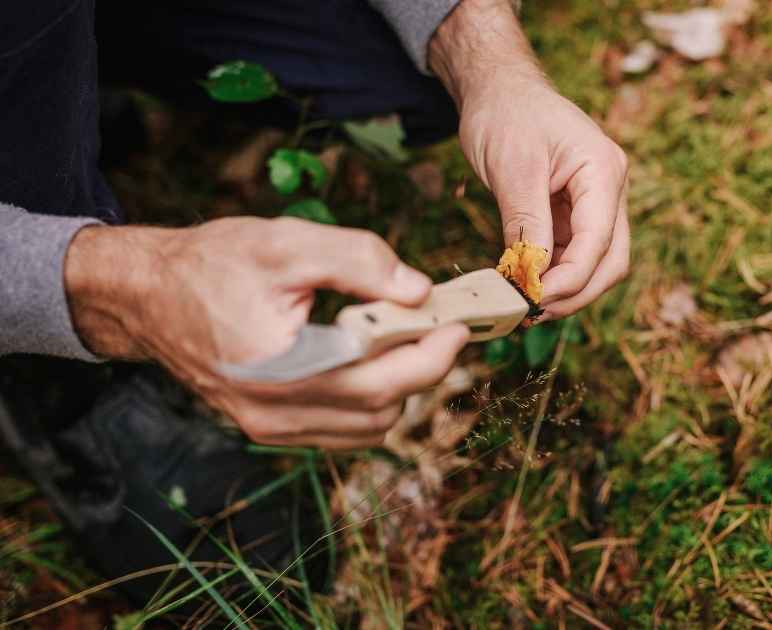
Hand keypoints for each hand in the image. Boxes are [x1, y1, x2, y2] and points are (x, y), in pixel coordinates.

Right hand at [65, 217, 469, 448]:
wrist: (147, 296)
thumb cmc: (212, 264)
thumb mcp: (287, 243)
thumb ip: (359, 261)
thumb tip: (419, 290)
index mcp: (284, 366)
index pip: (383, 380)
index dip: (433, 354)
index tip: (460, 324)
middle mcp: (277, 410)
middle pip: (382, 408)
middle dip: (424, 366)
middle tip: (442, 325)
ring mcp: (270, 427)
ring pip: (367, 427)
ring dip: (398, 386)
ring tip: (403, 337)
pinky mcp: (268, 428)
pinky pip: (341, 430)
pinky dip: (368, 400)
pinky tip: (368, 357)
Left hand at [429, 0, 629, 320]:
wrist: (498, 90)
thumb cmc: (506, 114)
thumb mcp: (513, 167)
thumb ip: (528, 223)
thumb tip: (533, 278)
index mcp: (604, 171)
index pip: (598, 242)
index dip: (569, 280)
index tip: (533, 301)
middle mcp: (610, 190)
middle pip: (610, 262)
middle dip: (574, 294)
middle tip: (530, 313)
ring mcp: (595, 204)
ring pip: (596, 265)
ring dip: (566, 292)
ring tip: (526, 307)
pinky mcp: (575, 214)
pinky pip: (574, 256)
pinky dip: (553, 277)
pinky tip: (526, 289)